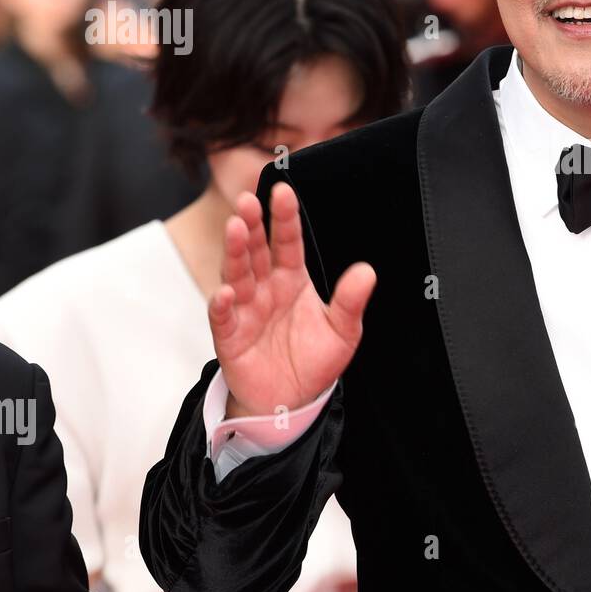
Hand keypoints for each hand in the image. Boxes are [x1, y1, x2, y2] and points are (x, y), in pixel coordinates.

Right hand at [208, 181, 374, 417]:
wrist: (292, 400)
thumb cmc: (314, 360)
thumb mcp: (343, 330)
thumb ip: (351, 301)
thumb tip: (367, 271)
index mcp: (292, 279)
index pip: (287, 242)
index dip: (285, 218)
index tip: (284, 191)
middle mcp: (265, 288)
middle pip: (256, 251)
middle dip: (251, 225)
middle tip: (248, 201)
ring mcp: (245, 309)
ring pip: (237, 274)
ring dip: (235, 252)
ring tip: (235, 229)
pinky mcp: (230, 335)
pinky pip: (224, 316)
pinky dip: (223, 304)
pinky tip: (227, 292)